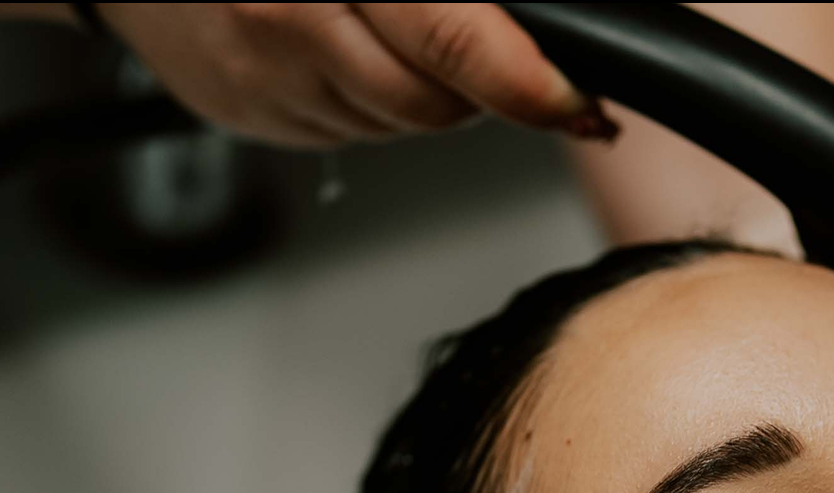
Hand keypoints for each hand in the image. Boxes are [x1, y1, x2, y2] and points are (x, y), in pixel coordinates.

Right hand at [93, 2, 620, 148]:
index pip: (459, 40)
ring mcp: (265, 80)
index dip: (534, 85)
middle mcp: (291, 20)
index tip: (583, 107)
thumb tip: (518, 32)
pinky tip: (334, 44)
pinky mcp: (249, 116)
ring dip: (422, 90)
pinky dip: (365, 97)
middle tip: (486, 48)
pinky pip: (349, 132)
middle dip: (479, 85)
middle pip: (439, 102)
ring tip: (386, 25)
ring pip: (401, 124)